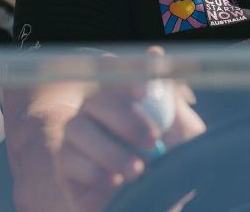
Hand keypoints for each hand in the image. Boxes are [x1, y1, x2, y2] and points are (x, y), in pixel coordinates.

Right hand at [55, 60, 204, 211]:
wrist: (163, 206)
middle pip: (93, 100)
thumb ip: (170, 99)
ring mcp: (76, 141)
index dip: (123, 76)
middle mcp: (94, 116)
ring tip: (137, 171)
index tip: (144, 90)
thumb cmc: (171, 169)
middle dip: (122, 119)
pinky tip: (115, 183)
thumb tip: (157, 52)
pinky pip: (68, 160)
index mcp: (122, 101)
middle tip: (151, 142)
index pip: (112, 74)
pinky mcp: (67, 169)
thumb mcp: (183, 135)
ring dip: (109, 150)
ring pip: (76, 129)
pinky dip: (94, 171)